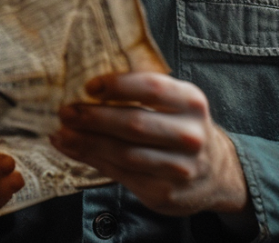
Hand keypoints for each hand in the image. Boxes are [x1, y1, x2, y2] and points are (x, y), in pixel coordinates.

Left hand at [49, 72, 248, 216]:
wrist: (216, 174)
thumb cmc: (182, 128)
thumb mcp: (176, 103)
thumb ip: (141, 93)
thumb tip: (87, 87)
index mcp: (191, 102)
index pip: (152, 88)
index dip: (117, 85)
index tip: (88, 86)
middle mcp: (189, 135)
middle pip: (134, 123)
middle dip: (94, 117)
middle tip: (66, 111)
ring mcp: (179, 168)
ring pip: (123, 153)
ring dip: (86, 142)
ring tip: (61, 133)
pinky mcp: (164, 192)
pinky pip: (120, 174)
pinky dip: (91, 160)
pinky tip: (72, 149)